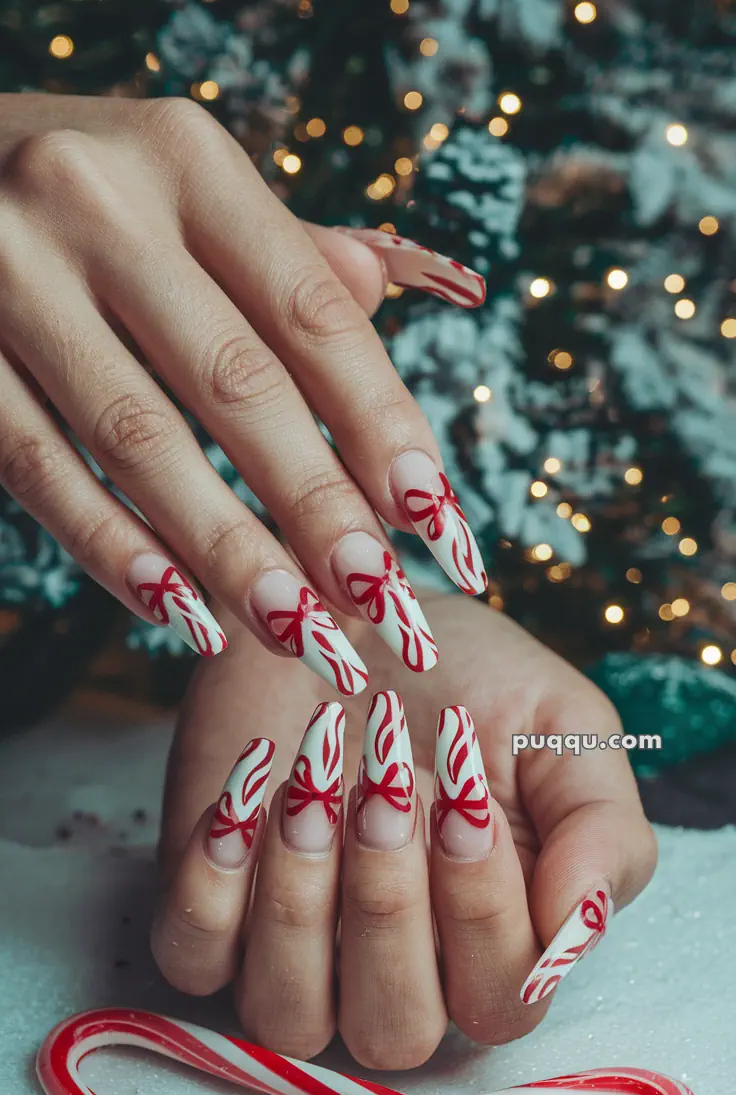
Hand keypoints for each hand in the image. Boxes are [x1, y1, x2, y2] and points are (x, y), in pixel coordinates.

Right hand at [0, 93, 485, 681]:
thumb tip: (403, 294)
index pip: (311, 314)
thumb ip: (287, 251)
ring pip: (140, 442)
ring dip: (228, 552)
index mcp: (187, 158)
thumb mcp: (188, 187)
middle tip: (379, 602)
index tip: (433, 519)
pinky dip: (114, 549)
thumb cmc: (92, 190)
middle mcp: (97, 201)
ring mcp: (10, 275)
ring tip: (298, 629)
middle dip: (317, 508)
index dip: (379, 422)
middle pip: (237, 384)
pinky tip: (180, 612)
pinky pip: (40, 469)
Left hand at [152, 594, 656, 1067]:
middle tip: (388, 784)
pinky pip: (195, 959)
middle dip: (390, 906)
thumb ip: (603, 830)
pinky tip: (244, 796)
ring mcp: (295, 953)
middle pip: (394, 1029)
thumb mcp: (566, 730)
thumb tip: (584, 928)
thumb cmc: (465, 679)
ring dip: (302, 902)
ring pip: (289, 1014)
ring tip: (312, 787)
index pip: (501, 1001)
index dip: (484, 912)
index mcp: (494, 943)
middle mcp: (395, 971)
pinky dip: (214, 886)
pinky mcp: (211, 912)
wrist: (354, 610)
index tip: (467, 797)